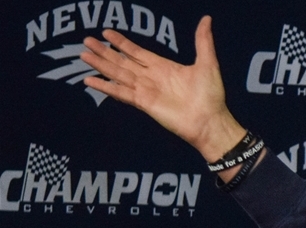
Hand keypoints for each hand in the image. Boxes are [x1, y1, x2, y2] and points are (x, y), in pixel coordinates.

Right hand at [81, 16, 245, 162]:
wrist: (210, 120)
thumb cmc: (211, 95)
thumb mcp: (208, 63)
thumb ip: (203, 41)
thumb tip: (206, 19)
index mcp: (164, 67)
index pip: (137, 52)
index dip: (122, 43)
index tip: (107, 32)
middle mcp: (151, 78)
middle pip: (122, 62)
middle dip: (105, 51)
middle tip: (86, 40)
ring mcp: (146, 90)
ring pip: (118, 74)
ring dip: (101, 64)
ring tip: (84, 55)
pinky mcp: (143, 103)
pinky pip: (121, 92)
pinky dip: (105, 86)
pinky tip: (90, 80)